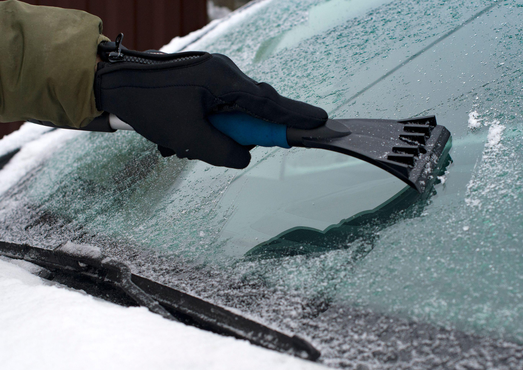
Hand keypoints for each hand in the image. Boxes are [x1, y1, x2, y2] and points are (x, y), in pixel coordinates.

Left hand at [94, 38, 326, 168]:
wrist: (113, 84)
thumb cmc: (148, 106)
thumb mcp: (188, 136)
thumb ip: (224, 151)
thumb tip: (244, 157)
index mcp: (225, 80)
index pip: (269, 103)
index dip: (296, 117)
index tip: (322, 123)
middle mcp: (224, 74)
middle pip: (251, 112)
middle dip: (233, 135)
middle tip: (203, 144)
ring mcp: (213, 77)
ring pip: (231, 116)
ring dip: (211, 135)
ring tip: (179, 141)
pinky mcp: (202, 84)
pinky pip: (217, 111)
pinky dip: (203, 128)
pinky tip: (176, 135)